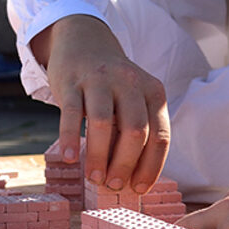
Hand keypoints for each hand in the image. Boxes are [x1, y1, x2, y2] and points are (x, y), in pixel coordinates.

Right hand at [31, 15, 169, 193]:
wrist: (83, 40)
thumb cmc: (112, 83)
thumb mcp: (135, 99)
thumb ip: (136, 130)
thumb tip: (131, 178)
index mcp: (152, 91)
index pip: (159, 135)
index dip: (151, 166)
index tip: (139, 188)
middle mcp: (129, 83)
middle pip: (134, 131)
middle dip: (125, 164)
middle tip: (114, 185)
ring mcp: (100, 80)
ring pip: (103, 123)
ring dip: (98, 156)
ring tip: (94, 178)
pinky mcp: (72, 81)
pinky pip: (71, 113)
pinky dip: (69, 138)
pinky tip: (69, 159)